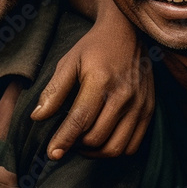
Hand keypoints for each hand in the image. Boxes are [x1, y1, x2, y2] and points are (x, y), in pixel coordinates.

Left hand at [31, 17, 153, 160]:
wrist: (127, 34)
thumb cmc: (93, 48)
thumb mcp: (68, 62)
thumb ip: (54, 90)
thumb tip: (37, 117)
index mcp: (100, 81)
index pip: (79, 119)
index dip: (64, 139)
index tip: (52, 154)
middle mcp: (124, 96)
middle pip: (97, 137)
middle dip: (76, 146)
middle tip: (64, 141)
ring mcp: (140, 105)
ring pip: (116, 147)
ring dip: (94, 152)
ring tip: (79, 143)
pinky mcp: (149, 111)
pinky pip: (133, 145)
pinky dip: (114, 150)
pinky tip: (99, 141)